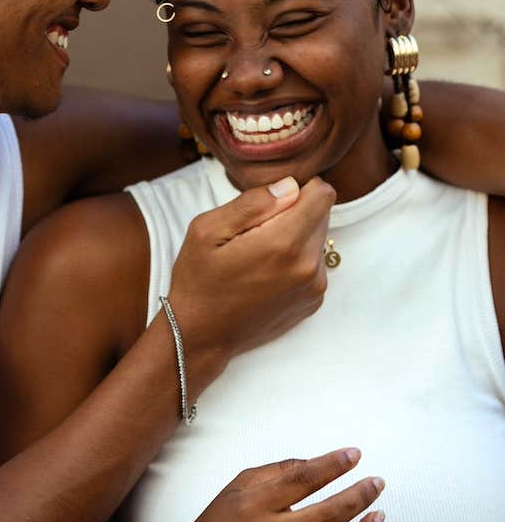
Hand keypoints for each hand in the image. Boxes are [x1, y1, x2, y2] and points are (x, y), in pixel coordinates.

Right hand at [167, 177, 333, 383]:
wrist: (201, 336)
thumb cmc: (198, 281)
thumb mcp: (207, 230)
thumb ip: (252, 203)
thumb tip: (290, 186)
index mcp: (283, 244)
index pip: (323, 194)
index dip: (298, 187)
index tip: (271, 198)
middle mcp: (308, 267)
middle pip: (322, 214)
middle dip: (294, 210)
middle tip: (256, 228)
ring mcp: (315, 287)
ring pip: (319, 238)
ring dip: (296, 235)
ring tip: (259, 252)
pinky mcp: (313, 300)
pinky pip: (315, 262)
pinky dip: (296, 258)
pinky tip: (266, 271)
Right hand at [168, 448, 383, 521]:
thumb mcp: (238, 486)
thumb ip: (276, 472)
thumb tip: (315, 463)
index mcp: (256, 505)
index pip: (302, 479)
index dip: (332, 465)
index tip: (355, 454)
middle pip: (328, 515)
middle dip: (359, 496)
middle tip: (376, 483)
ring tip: (378, 516)